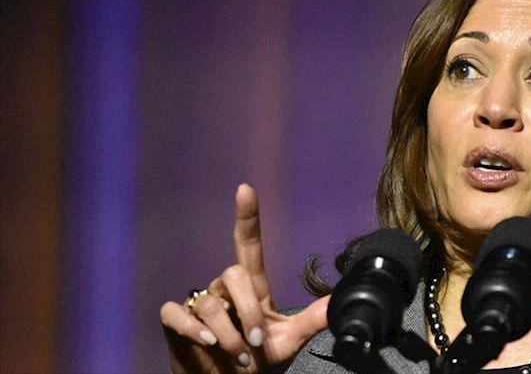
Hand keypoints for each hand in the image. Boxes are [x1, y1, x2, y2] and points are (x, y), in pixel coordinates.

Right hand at [160, 184, 329, 372]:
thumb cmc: (254, 361)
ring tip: (239, 357)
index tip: (245, 190)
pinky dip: (192, 328)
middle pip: (234, 275)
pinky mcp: (176, 322)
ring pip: (211, 304)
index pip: (247, 246)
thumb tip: (336, 302)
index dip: (247, 218)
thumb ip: (309, 321)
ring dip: (228, 335)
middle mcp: (224, 291)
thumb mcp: (287, 342)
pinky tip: (207, 342)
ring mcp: (199, 304)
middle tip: (256, 344)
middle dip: (248, 312)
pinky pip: (177, 313)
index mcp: (251, 290)